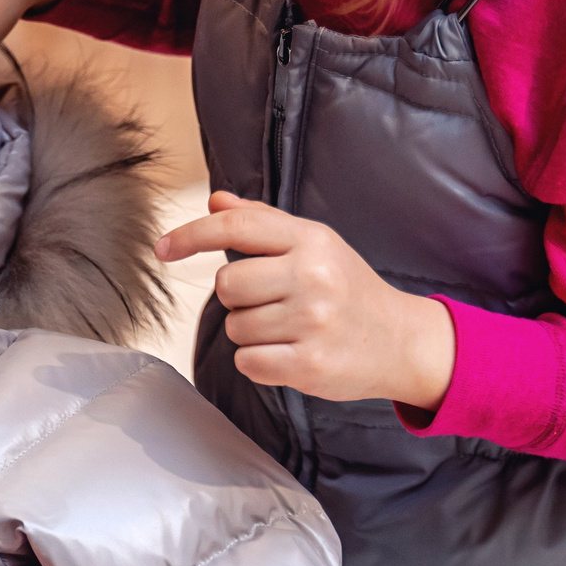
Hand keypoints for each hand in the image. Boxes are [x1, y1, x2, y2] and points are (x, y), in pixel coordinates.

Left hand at [156, 190, 454, 407]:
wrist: (402, 342)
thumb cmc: (347, 290)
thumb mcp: (314, 245)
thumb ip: (261, 222)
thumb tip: (215, 200)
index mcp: (311, 240)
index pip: (236, 227)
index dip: (191, 235)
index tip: (163, 248)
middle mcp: (312, 276)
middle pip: (226, 284)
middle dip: (238, 297)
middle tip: (273, 302)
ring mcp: (313, 322)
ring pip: (235, 327)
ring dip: (251, 332)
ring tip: (289, 328)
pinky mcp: (309, 364)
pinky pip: (248, 361)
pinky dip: (259, 361)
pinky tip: (289, 353)